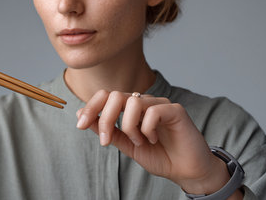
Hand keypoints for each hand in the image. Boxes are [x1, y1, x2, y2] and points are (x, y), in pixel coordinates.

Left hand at [76, 90, 236, 195]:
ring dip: (129, 127)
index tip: (79, 125)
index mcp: (130, 108)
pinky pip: (152, 111)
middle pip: (115, 95)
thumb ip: (107, 130)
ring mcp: (160, 104)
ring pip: (132, 102)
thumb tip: (80, 115)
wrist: (185, 170)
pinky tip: (153, 139)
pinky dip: (147, 129)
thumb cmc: (158, 155)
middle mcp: (144, 102)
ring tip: (139, 142)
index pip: (106, 95)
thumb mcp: (126, 145)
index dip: (90, 107)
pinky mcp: (175, 110)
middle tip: (106, 141)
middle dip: (105, 119)